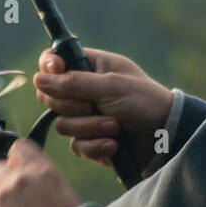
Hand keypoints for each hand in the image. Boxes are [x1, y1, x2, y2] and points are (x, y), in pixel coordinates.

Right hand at [33, 47, 173, 169]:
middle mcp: (84, 90)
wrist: (166, 137)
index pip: (55, 61)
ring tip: (115, 126)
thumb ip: (74, 82)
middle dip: (73, 105)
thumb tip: (39, 79)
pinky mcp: (90, 140)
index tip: (56, 72)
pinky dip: (95, 145)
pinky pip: (75, 145)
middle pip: (50, 96)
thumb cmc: (145, 102)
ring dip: (89, 127)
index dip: (49, 67)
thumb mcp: (111, 86)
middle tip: (94, 105)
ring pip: (62, 124)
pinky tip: (114, 144)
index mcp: (91, 66)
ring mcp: (86, 116)